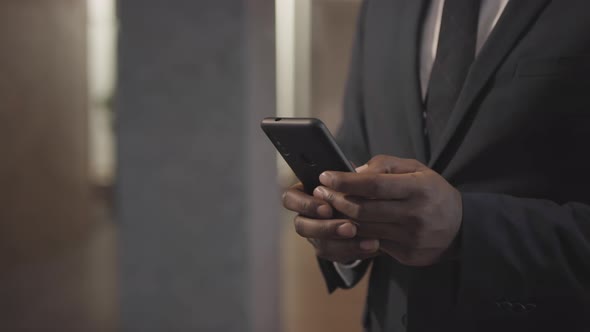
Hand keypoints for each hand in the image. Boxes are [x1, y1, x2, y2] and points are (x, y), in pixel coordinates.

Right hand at [282, 183, 379, 262]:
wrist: (378, 208)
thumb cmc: (365, 186)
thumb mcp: (362, 176)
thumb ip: (359, 175)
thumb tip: (358, 175)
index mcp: (306, 192)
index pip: (290, 198)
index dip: (305, 205)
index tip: (328, 208)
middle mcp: (308, 215)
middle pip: (301, 226)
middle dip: (326, 228)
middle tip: (350, 227)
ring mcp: (318, 235)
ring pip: (320, 244)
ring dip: (344, 244)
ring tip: (369, 240)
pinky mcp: (333, 249)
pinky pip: (338, 256)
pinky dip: (356, 251)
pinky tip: (373, 245)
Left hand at [313, 155, 462, 266]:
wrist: (462, 228)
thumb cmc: (433, 192)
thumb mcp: (417, 169)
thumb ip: (386, 165)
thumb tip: (354, 170)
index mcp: (418, 188)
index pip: (373, 185)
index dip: (346, 182)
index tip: (326, 177)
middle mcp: (414, 214)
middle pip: (364, 210)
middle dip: (336, 200)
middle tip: (320, 192)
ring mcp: (410, 238)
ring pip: (364, 229)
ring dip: (341, 219)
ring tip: (327, 207)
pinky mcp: (407, 255)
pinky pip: (374, 244)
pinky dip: (357, 234)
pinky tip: (345, 225)